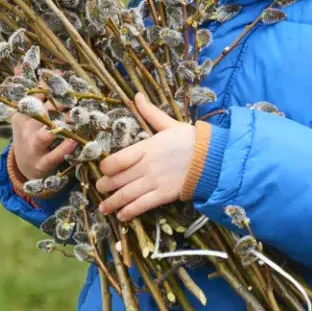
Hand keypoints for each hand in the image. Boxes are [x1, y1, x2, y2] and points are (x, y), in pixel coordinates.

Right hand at [10, 69, 76, 180]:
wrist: (23, 167)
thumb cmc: (29, 134)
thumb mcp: (22, 113)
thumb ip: (25, 90)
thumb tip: (19, 65)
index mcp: (23, 114)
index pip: (34, 95)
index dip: (48, 84)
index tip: (61, 75)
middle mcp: (28, 129)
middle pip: (42, 112)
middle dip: (58, 102)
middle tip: (74, 94)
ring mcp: (34, 146)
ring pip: (46, 135)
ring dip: (60, 125)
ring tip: (74, 117)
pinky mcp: (43, 163)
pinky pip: (54, 156)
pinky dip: (64, 149)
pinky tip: (74, 140)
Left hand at [95, 93, 195, 221]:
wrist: (212, 158)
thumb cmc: (190, 139)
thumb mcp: (168, 124)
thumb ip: (150, 113)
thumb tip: (137, 96)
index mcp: (146, 147)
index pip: (116, 160)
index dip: (106, 167)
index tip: (103, 170)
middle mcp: (146, 166)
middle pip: (118, 179)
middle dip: (105, 186)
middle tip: (99, 189)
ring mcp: (154, 181)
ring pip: (126, 194)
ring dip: (112, 202)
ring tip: (103, 208)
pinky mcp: (164, 195)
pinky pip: (142, 205)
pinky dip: (130, 212)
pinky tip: (122, 216)